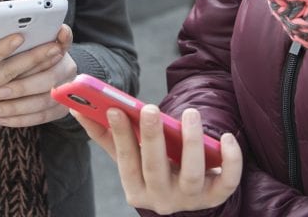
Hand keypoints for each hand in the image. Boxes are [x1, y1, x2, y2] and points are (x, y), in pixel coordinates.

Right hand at [0, 25, 70, 116]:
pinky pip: (15, 96)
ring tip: (55, 52)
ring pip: (14, 87)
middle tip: (52, 44)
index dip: (1, 50)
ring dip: (37, 71)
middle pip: (4, 76)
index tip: (20, 35)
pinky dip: (32, 81)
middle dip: (30, 59)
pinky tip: (48, 67)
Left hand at [0, 25, 78, 126]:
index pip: (61, 41)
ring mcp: (67, 88)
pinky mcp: (62, 108)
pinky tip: (2, 118)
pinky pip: (44, 117)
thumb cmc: (6, 57)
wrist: (49, 80)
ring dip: (19, 106)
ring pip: (45, 101)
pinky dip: (22, 119)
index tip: (43, 41)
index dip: (60, 40)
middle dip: (23, 86)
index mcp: (58, 43)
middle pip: (50, 77)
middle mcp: (67, 65)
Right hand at [72, 103, 242, 213]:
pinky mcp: (216, 196)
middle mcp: (161, 200)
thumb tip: (77, 110)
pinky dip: (231, 160)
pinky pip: (227, 182)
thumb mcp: (132, 157)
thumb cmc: (155, 168)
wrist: (190, 193)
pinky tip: (227, 137)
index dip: (121, 137)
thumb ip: (107, 136)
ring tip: (189, 112)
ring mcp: (190, 199)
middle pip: (155, 168)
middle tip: (148, 108)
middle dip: (151, 138)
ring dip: (190, 142)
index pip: (127, 163)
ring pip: (191, 174)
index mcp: (136, 190)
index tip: (115, 108)